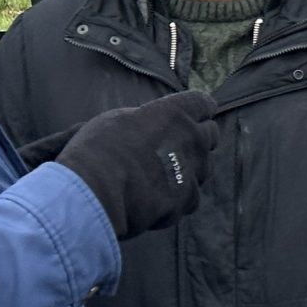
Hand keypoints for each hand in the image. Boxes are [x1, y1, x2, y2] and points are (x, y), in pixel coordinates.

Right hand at [50, 91, 218, 238]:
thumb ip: (144, 120)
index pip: (203, 104)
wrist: (97, 192)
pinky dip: (176, 201)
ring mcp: (192, 172)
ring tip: (160, 177)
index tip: (191, 117)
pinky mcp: (186, 201)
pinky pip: (189, 199)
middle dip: (196, 140)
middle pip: (210, 135)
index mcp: (176, 113)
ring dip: (188, 172)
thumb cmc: (99, 151)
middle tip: (175, 148)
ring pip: (203, 169)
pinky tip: (154, 201)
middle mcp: (192, 139)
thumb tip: (141, 123)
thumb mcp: (117, 120)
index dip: (198, 111)